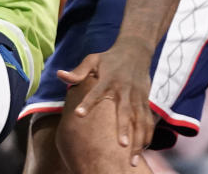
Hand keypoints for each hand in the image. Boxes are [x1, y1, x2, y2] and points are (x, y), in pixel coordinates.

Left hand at [58, 40, 154, 166]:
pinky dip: (147, 134)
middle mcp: (124, 89)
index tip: (78, 114)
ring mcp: (137, 96)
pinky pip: (147, 120)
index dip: (87, 103)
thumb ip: (78, 71)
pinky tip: (144, 149)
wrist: (136, 49)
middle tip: (121, 145)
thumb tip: (60, 74)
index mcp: (109, 79)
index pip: (96, 92)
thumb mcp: (93, 59)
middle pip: (125, 111)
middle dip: (124, 128)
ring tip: (134, 158)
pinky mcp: (145, 100)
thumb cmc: (110, 57)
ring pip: (140, 120)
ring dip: (139, 139)